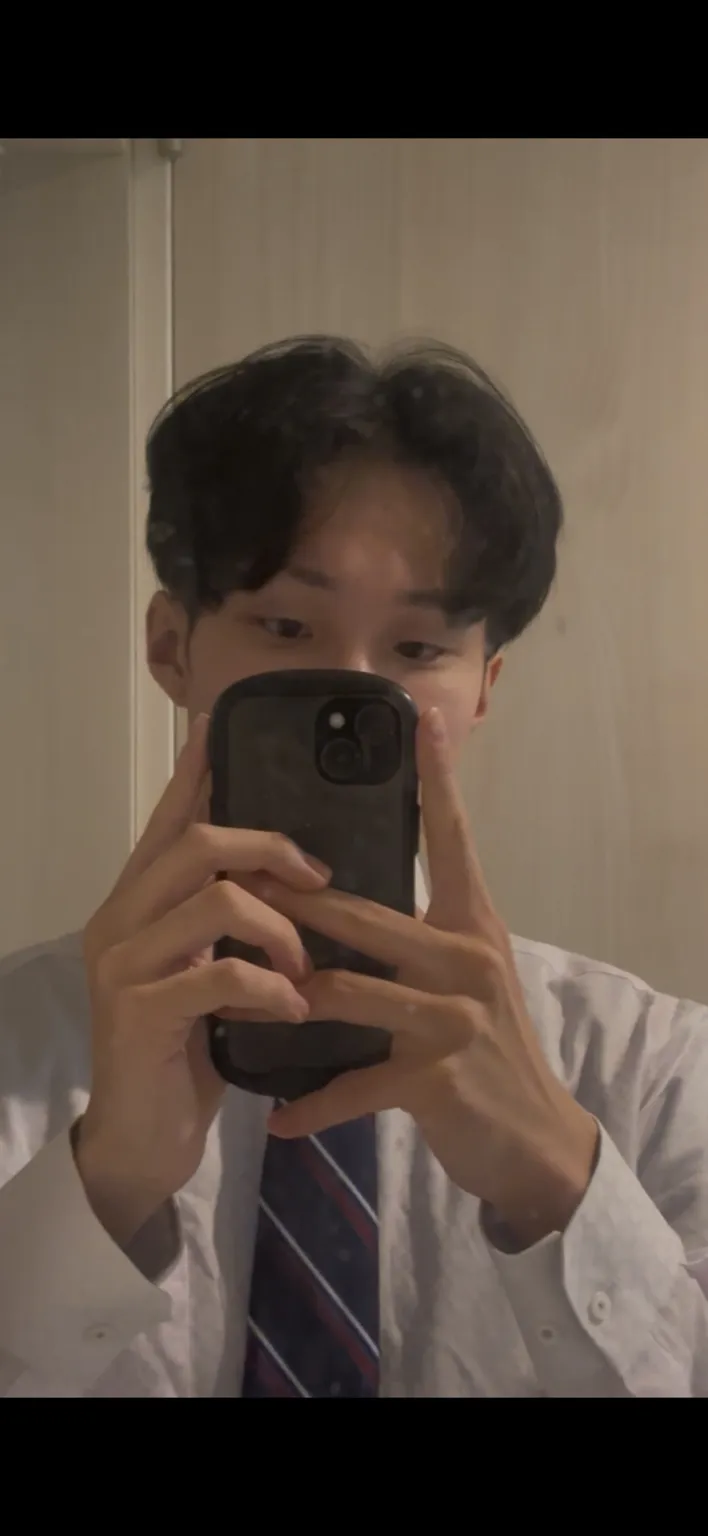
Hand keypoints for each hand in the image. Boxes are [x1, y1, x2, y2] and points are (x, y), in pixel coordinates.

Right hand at [76, 715, 327, 1246]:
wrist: (143, 1142)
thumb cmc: (183, 1053)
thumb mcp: (206, 973)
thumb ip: (226, 924)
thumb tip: (288, 874)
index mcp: (137, 904)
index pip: (170, 823)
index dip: (196, 775)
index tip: (219, 727)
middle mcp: (120, 920)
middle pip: (199, 845)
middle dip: (271, 850)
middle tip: (319, 879)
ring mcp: (123, 965)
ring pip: (214, 900)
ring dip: (280, 928)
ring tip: (306, 967)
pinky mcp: (138, 1012)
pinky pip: (220, 973)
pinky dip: (270, 987)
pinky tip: (289, 1009)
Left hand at [258, 709, 597, 1246]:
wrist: (535, 1142)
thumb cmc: (492, 1052)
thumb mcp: (470, 978)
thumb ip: (425, 937)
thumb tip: (356, 902)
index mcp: (473, 924)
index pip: (451, 841)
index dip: (436, 784)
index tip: (422, 724)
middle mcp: (466, 958)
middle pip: (364, 915)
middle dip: (294, 901)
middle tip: (235, 877)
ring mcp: (452, 1018)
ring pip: (346, 992)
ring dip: (283, 998)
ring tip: (231, 998)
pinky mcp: (435, 1078)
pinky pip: (355, 1084)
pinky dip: (313, 1105)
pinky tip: (278, 1117)